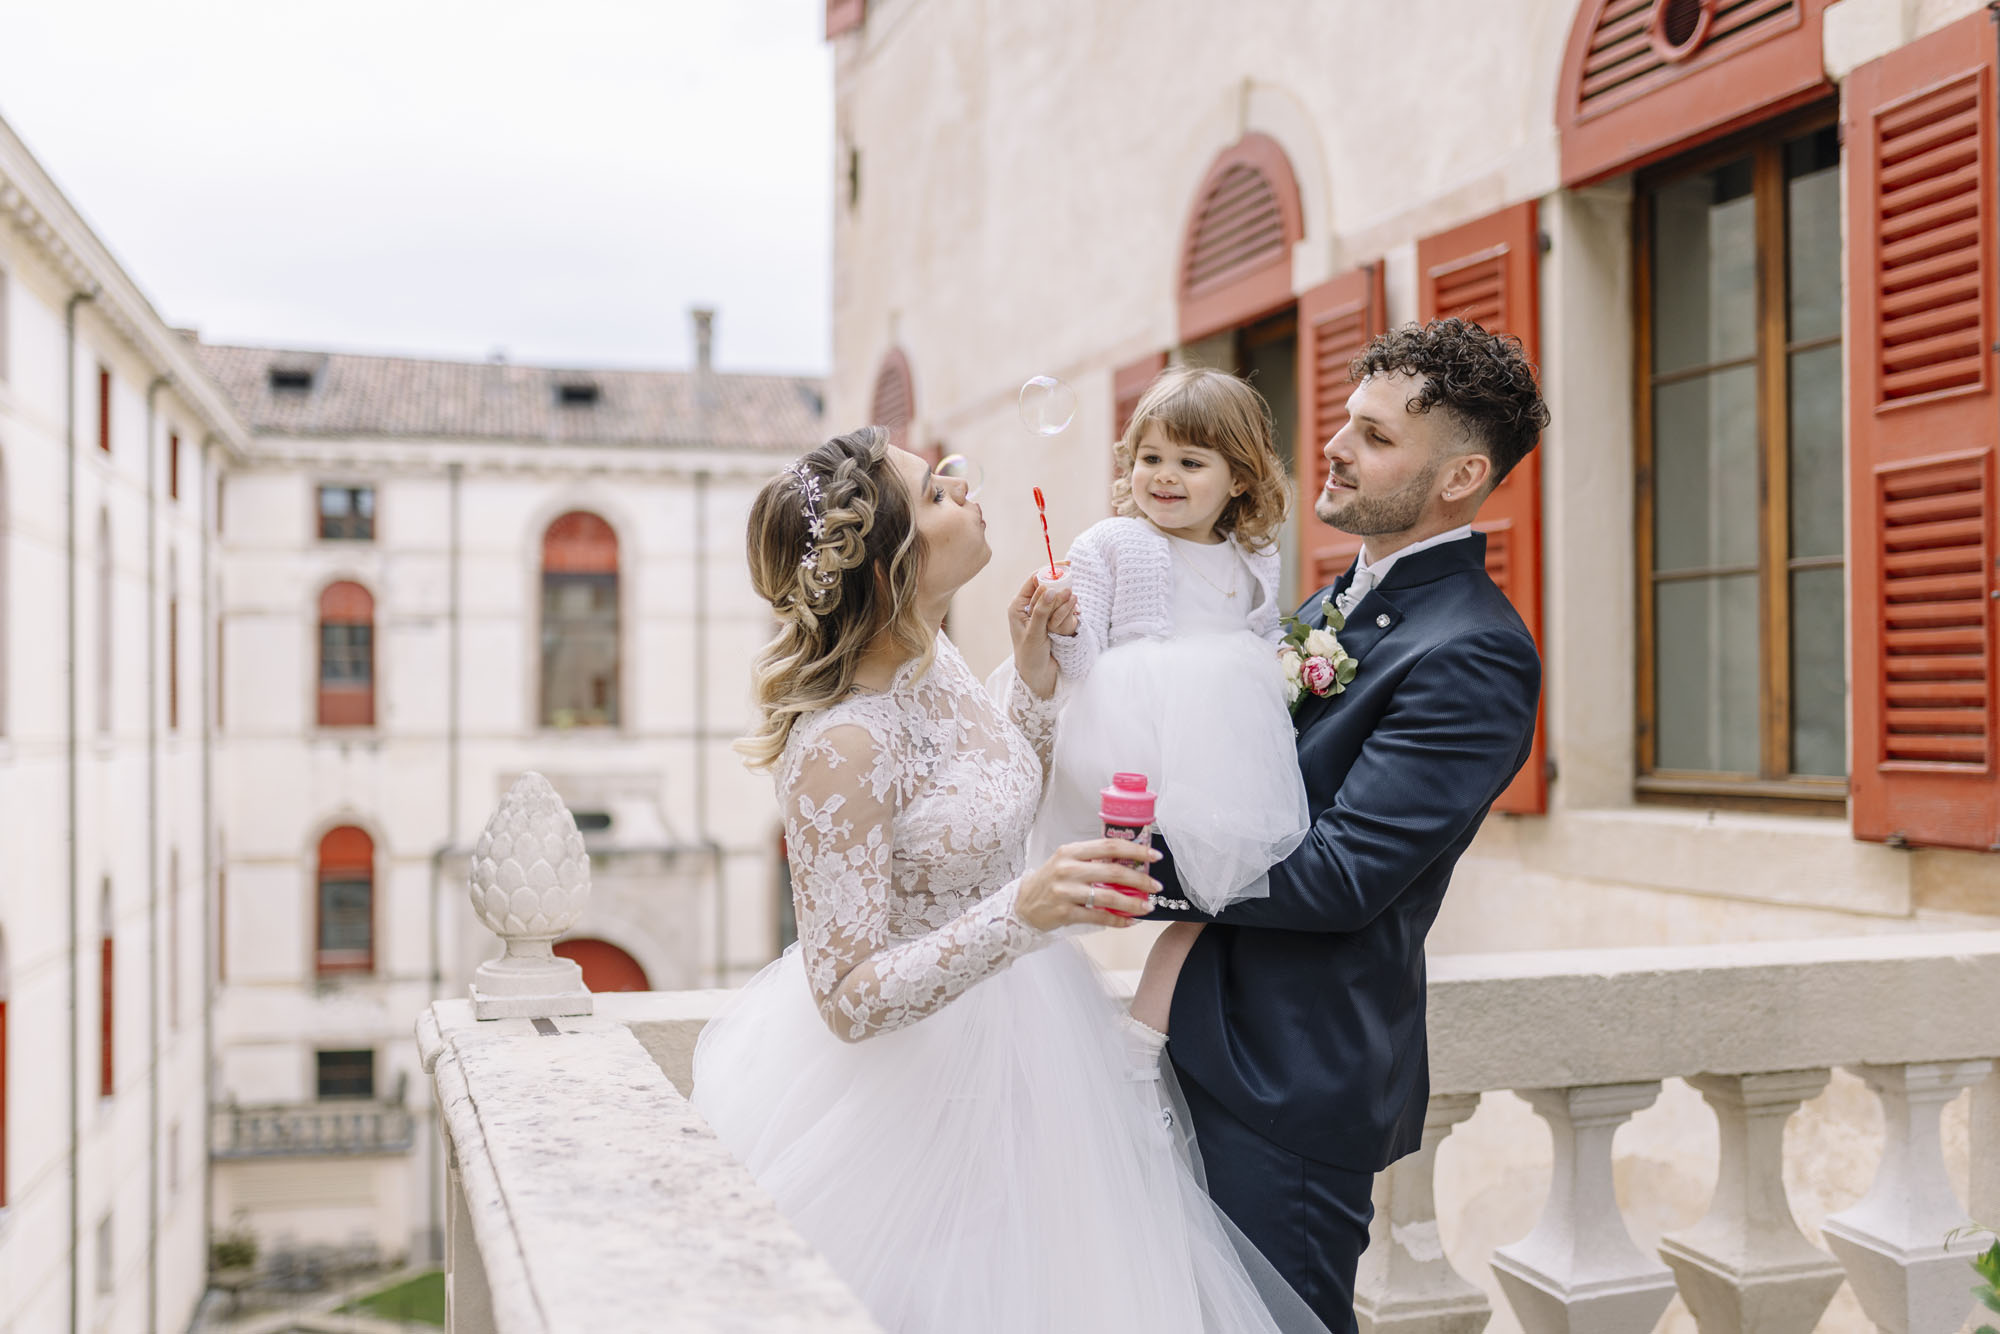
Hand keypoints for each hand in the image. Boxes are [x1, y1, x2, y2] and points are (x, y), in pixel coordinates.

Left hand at [1008, 571, 1074, 698]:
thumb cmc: (1030, 657)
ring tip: (1074, 609)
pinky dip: (1070, 610)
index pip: (1034, 580)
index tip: (1066, 566)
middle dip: (1061, 588)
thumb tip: (1049, 588)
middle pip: (1047, 586)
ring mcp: (1041, 614)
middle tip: (1072, 594)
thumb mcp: (1034, 633)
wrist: (1037, 677)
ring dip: (1066, 601)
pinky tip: (1076, 614)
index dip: (1049, 571)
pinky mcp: (1052, 622)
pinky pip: (1063, 609)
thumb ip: (1041, 611)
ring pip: (1057, 598)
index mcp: (1018, 606)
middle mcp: (1028, 607)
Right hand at [1014, 838, 1159, 930]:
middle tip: (1156, 886)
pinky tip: (1130, 921)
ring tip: (1148, 906)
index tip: (1154, 856)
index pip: (1109, 846)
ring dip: (1132, 902)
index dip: (1135, 850)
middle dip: (1140, 879)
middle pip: (1112, 871)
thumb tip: (1130, 863)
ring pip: (1108, 896)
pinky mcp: (1064, 912)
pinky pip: (1098, 917)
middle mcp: (1067, 868)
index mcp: (1071, 851)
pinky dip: (1117, 920)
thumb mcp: (1067, 862)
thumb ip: (1092, 860)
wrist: (1022, 906)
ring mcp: (1065, 891)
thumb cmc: (1050, 881)